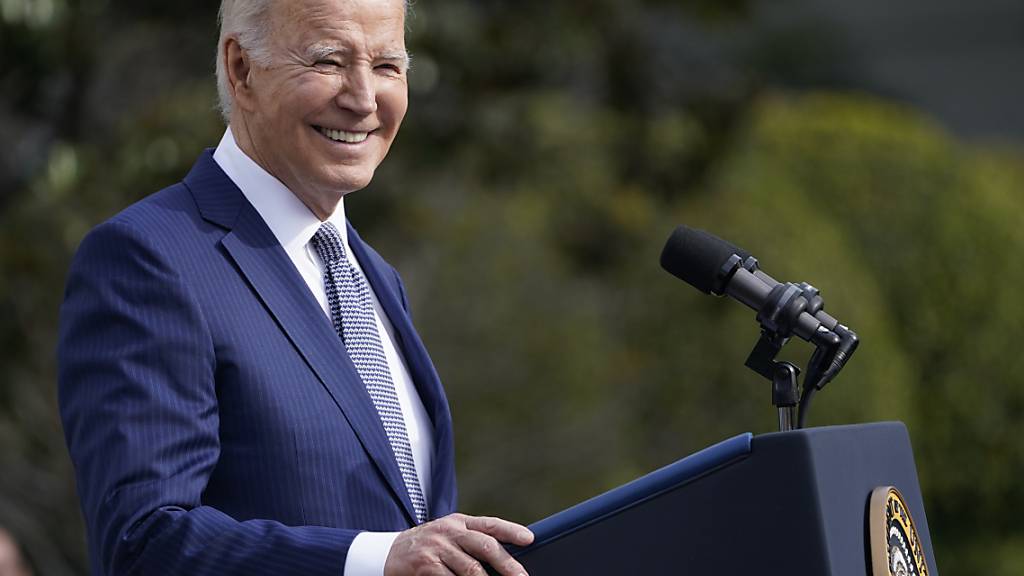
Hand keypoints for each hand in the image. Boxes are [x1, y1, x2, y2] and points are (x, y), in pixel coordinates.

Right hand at [384, 513, 533, 575]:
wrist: (388, 553)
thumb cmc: (427, 546)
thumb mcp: (448, 535)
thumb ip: (471, 540)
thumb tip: (504, 556)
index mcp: (459, 522)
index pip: (490, 524)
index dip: (511, 530)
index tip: (529, 539)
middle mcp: (449, 531)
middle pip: (485, 546)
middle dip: (508, 564)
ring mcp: (437, 548)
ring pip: (471, 568)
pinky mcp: (426, 565)